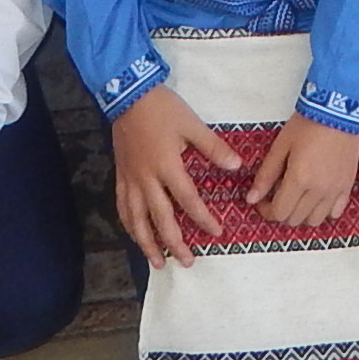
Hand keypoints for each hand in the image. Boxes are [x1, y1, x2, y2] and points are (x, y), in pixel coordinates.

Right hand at [111, 86, 242, 267]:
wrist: (129, 96)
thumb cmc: (163, 109)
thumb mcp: (192, 125)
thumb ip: (214, 148)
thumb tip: (237, 166)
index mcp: (167, 167)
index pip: (188, 201)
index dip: (203, 219)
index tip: (217, 232)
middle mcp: (147, 180)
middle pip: (161, 220)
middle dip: (175, 244)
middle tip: (187, 262)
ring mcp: (131, 180)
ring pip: (137, 221)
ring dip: (148, 244)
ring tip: (157, 263)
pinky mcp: (121, 176)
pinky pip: (123, 208)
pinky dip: (129, 225)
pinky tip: (135, 234)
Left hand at [246, 117, 358, 228]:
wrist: (337, 111)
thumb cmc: (306, 125)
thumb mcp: (280, 146)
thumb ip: (266, 175)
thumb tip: (251, 199)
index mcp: (299, 180)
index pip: (279, 212)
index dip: (266, 211)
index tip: (262, 202)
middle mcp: (318, 190)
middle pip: (295, 219)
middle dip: (281, 212)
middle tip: (277, 197)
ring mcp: (335, 190)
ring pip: (315, 220)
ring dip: (301, 214)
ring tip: (297, 199)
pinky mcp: (348, 186)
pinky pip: (335, 212)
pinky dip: (323, 211)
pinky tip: (316, 198)